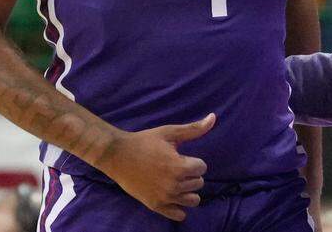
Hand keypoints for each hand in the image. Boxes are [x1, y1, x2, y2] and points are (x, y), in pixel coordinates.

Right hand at [98, 114, 215, 220]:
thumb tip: (213, 117)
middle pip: (198, 183)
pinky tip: (174, 196)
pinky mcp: (155, 205)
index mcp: (179, 167)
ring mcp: (164, 197)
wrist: (117, 155)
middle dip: (191, 175)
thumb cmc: (144, 141)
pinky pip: (178, 215)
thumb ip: (194, 129)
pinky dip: (180, 208)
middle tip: (176, 168)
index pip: (202, 168)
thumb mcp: (170, 132)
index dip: (193, 161)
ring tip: (177, 182)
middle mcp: (174, 185)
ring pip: (193, 200)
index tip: (181, 157)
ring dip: (188, 191)